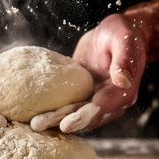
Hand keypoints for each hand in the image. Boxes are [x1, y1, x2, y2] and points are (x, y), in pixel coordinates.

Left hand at [31, 13, 148, 132]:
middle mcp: (112, 103)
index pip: (102, 108)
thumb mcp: (123, 40)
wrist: (117, 34)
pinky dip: (55, 112)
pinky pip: (70, 106)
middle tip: (38, 124)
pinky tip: (36, 114)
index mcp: (124, 92)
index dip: (83, 117)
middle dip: (61, 121)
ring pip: (75, 115)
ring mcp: (97, 101)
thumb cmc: (122, 33)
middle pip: (85, 117)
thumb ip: (124, 60)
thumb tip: (123, 81)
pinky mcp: (85, 96)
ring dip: (55, 120)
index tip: (66, 125)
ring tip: (34, 123)